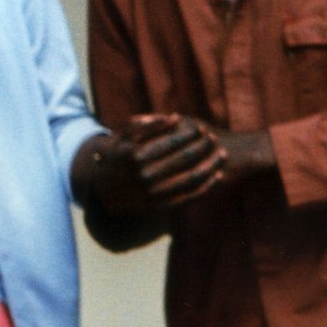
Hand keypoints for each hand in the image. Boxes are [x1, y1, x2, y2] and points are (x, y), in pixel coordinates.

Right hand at [98, 113, 228, 212]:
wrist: (104, 191)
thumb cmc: (116, 157)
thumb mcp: (121, 137)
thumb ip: (145, 124)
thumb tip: (175, 117)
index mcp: (134, 155)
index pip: (170, 142)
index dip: (189, 134)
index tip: (201, 128)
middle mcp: (143, 175)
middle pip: (184, 159)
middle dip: (203, 147)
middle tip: (213, 139)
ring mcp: (152, 193)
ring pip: (191, 179)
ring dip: (211, 166)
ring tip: (222, 155)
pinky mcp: (161, 208)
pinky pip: (190, 197)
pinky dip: (207, 187)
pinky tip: (218, 175)